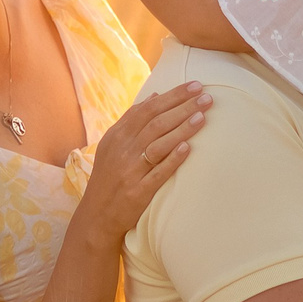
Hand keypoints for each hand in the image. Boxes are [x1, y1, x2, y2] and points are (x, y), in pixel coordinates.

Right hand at [73, 81, 208, 248]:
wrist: (96, 216)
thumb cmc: (109, 177)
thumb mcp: (113, 145)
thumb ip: (131, 120)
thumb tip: (154, 96)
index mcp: (117, 136)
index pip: (148, 108)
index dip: (173, 96)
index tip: (195, 85)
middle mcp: (123, 150)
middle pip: (156, 122)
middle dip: (183, 107)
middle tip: (206, 97)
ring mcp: (130, 171)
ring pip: (158, 144)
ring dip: (182, 128)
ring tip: (202, 116)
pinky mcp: (138, 192)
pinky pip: (158, 172)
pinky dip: (172, 159)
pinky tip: (188, 147)